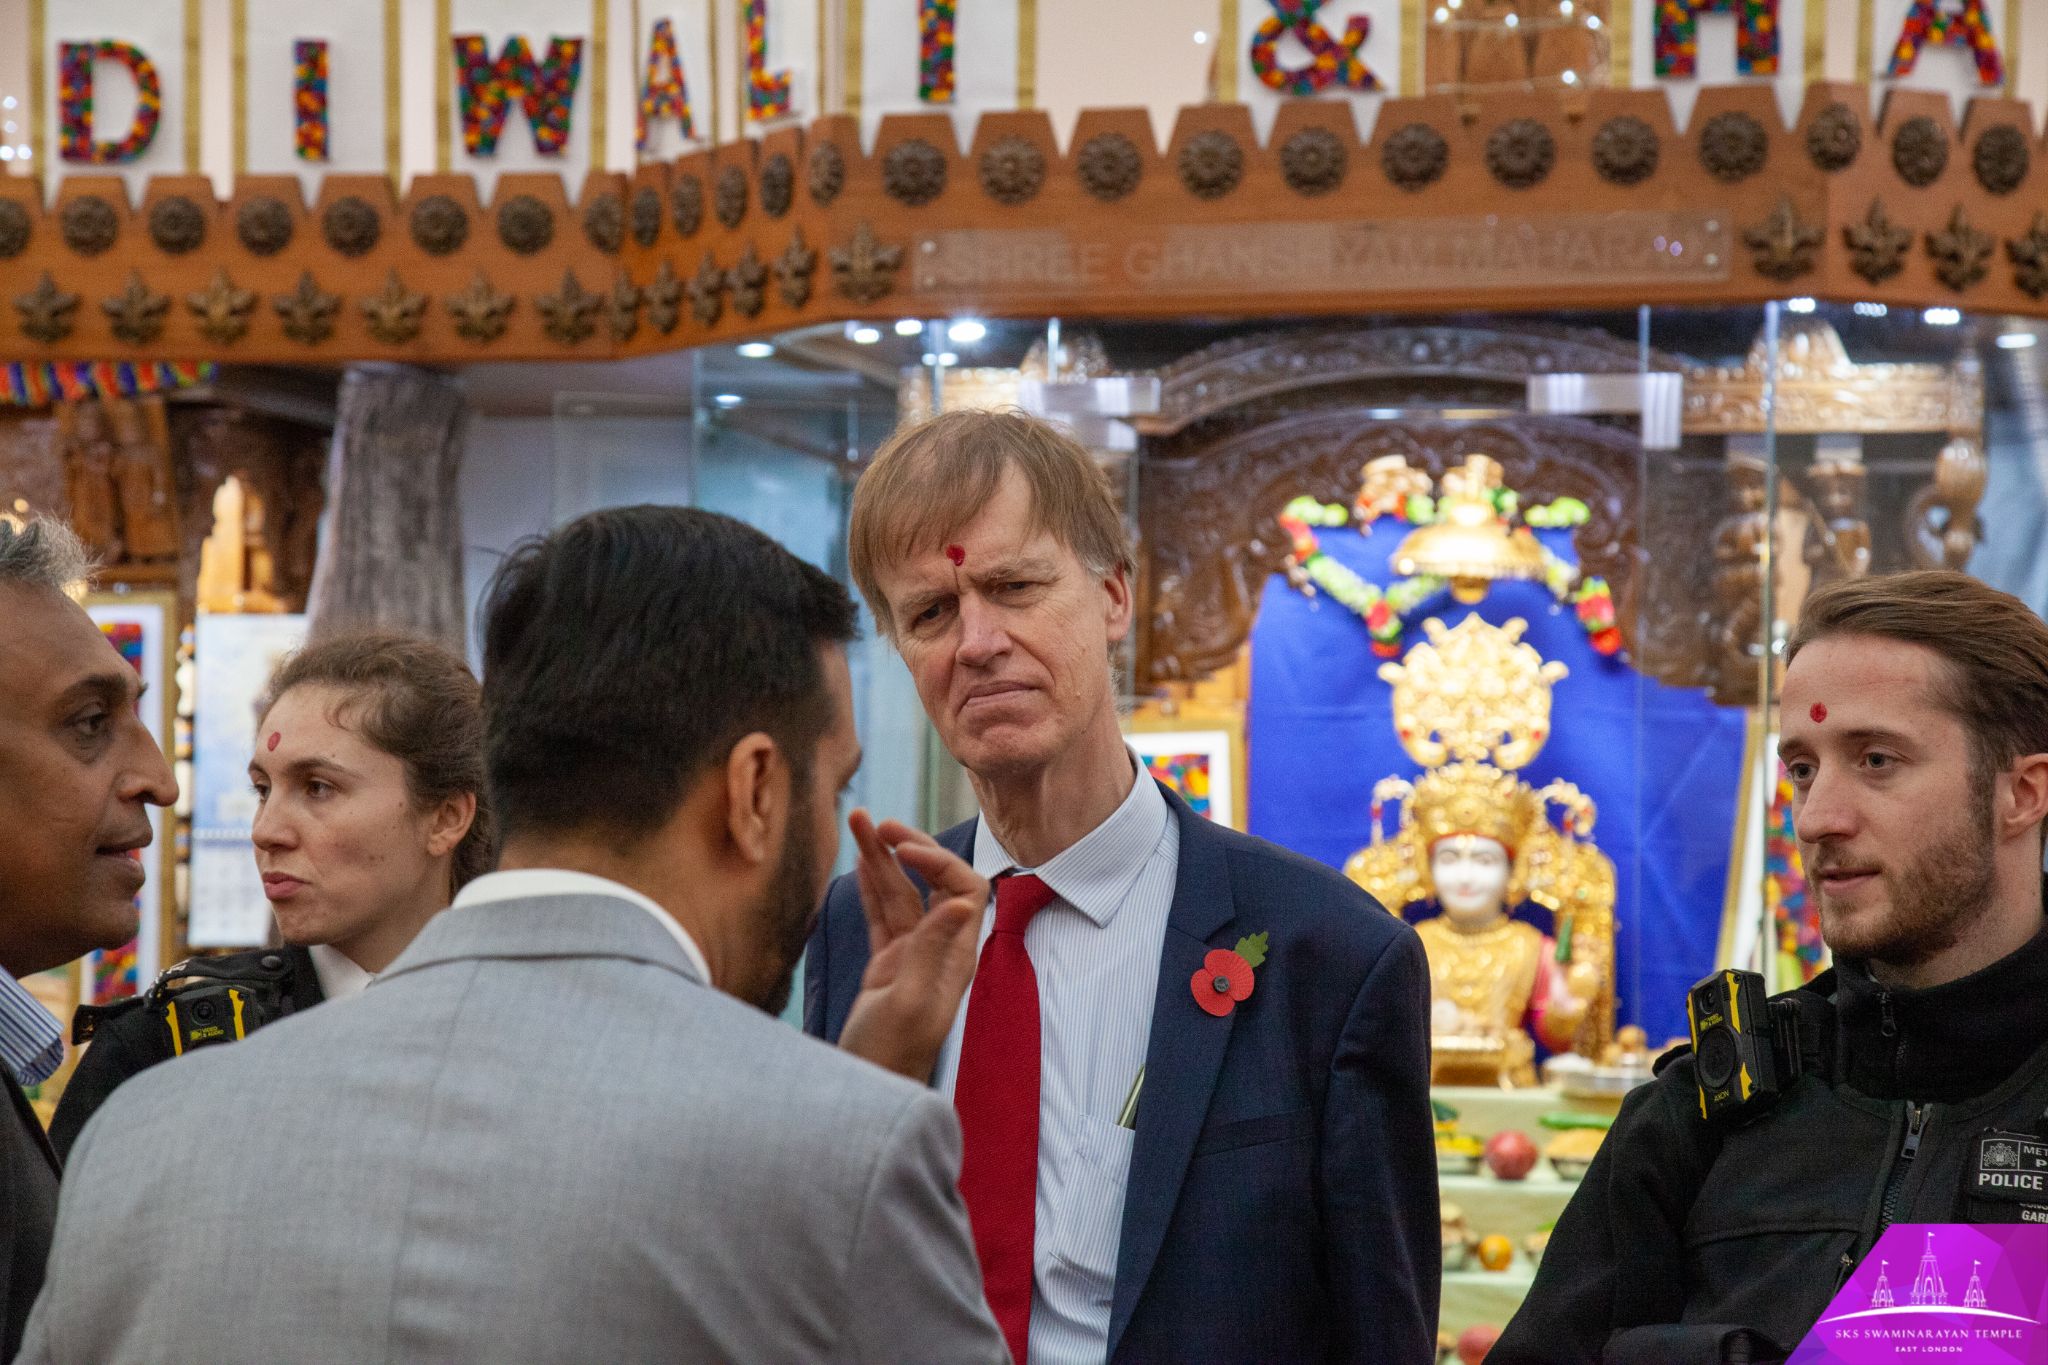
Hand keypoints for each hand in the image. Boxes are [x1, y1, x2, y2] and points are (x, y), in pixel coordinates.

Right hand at [836, 809, 986, 1080]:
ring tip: (856, 819)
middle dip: (907, 848)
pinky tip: (858, 860)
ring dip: (880, 857)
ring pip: (898, 893)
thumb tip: (958, 902)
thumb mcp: (909, 1002)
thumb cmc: (890, 1054)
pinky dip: (869, 884)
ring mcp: (912, 955)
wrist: (869, 1089)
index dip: (937, 861)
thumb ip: (930, 950)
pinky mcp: (887, 964)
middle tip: (875, 821)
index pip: (962, 889)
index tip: (901, 847)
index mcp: (955, 955)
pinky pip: (880, 913)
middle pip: (930, 883)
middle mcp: (939, 949)